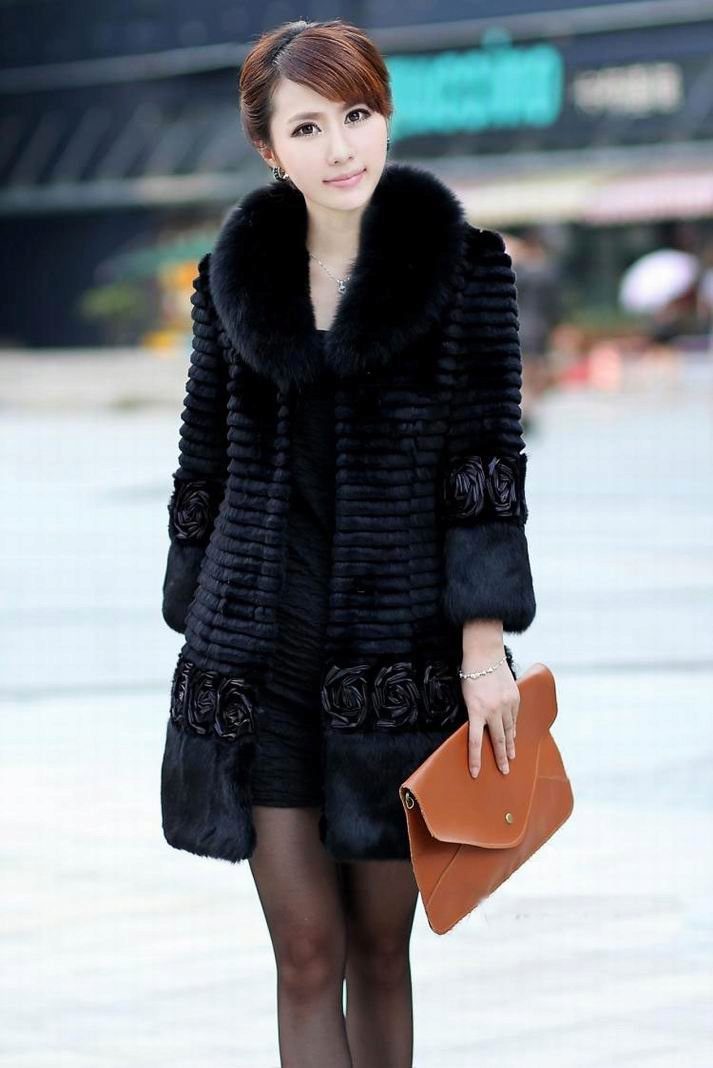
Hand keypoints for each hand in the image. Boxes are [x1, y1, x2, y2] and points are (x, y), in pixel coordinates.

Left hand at [461, 660, 518, 777]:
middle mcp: (493, 710)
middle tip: (505, 772)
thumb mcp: (466, 697)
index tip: (476, 773)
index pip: (475, 741)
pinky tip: (513, 735)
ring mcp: (506, 704)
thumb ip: (473, 713)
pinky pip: (514, 717)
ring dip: (510, 745)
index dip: (475, 759)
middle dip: (500, 758)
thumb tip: (479, 729)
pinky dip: (513, 728)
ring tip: (511, 757)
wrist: (485, 654)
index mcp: (476, 710)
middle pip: (498, 740)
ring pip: (509, 730)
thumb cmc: (470, 674)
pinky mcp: (515, 697)